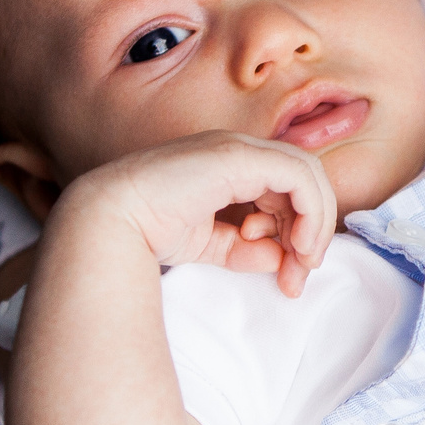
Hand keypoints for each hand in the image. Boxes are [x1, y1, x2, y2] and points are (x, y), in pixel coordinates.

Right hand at [67, 129, 336, 296]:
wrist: (109, 219)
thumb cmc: (146, 230)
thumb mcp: (208, 245)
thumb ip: (244, 250)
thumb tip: (279, 258)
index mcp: (228, 167)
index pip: (285, 190)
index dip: (298, 230)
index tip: (290, 274)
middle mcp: (237, 151)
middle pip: (303, 181)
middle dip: (312, 230)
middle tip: (303, 273)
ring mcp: (238, 149)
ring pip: (307, 175)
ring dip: (314, 223)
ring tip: (302, 263)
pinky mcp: (239, 157)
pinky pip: (297, 177)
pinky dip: (309, 210)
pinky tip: (296, 245)